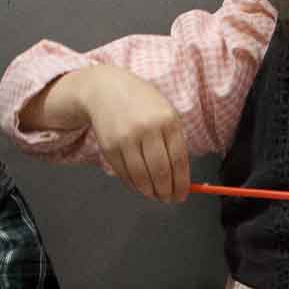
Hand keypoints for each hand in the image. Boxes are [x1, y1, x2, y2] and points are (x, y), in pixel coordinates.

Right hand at [62, 65, 190, 202]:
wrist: (106, 89)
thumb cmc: (141, 102)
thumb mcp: (165, 112)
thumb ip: (175, 140)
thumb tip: (182, 175)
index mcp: (168, 120)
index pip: (179, 160)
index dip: (182, 183)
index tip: (183, 194)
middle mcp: (147, 129)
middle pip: (161, 172)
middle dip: (167, 191)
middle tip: (169, 199)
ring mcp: (126, 139)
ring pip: (142, 177)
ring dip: (151, 192)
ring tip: (156, 195)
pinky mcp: (110, 147)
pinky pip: (125, 174)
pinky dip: (134, 185)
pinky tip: (141, 187)